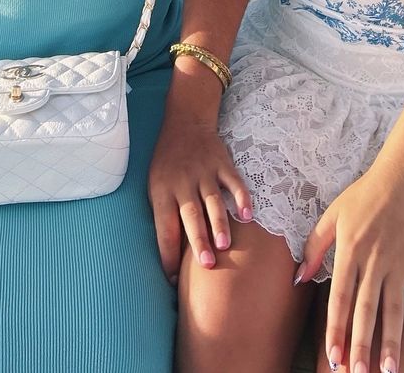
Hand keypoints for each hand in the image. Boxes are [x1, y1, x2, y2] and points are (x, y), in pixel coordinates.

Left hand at [147, 113, 252, 282]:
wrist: (184, 124)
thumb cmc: (168, 165)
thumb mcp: (156, 187)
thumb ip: (165, 215)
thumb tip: (172, 256)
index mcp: (162, 192)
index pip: (164, 228)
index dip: (168, 256)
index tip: (173, 281)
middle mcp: (182, 183)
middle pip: (190, 215)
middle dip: (199, 240)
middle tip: (207, 265)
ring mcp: (204, 172)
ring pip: (212, 200)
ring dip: (219, 222)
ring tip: (226, 245)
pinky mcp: (222, 163)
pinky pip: (234, 181)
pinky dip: (241, 197)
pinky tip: (248, 215)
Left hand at [295, 166, 403, 371]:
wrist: (400, 181)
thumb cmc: (362, 197)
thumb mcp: (331, 216)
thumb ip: (314, 247)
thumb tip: (299, 278)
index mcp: (350, 250)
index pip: (340, 297)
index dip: (336, 328)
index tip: (332, 355)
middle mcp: (374, 261)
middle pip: (366, 309)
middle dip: (361, 344)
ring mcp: (398, 265)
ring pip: (394, 310)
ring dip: (390, 342)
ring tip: (387, 371)